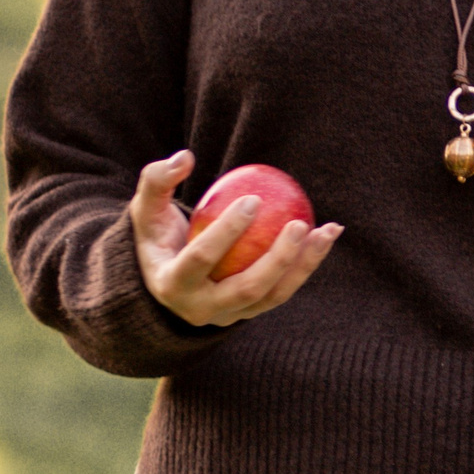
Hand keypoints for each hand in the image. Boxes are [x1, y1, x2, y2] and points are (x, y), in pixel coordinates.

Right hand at [129, 150, 340, 327]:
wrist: (165, 276)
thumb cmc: (158, 233)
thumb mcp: (146, 207)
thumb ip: (157, 180)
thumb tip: (185, 157)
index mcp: (171, 286)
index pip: (202, 259)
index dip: (227, 231)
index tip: (254, 199)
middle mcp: (200, 310)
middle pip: (246, 288)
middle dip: (277, 259)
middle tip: (299, 223)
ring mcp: (228, 316)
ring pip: (273, 296)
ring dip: (304, 264)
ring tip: (327, 230)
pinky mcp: (250, 313)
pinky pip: (284, 290)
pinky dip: (307, 264)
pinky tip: (326, 233)